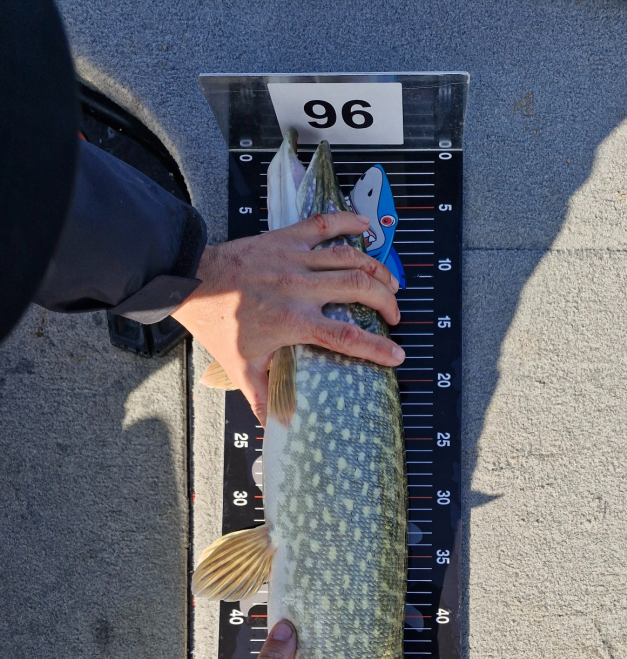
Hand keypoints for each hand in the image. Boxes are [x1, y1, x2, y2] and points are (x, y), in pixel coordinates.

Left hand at [173, 212, 403, 424]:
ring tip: (391, 283)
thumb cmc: (217, 323)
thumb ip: (263, 398)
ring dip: (377, 269)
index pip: (346, 337)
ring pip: (350, 257)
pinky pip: (323, 224)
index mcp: (293, 320)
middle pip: (359, 288)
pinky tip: (365, 226)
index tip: (396, 354)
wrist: (190, 280)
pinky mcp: (286, 238)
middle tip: (394, 315)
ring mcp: (295, 259)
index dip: (376, 347)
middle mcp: (300, 287)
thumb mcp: (241, 367)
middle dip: (386, 302)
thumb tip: (276, 429)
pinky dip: (347, 222)